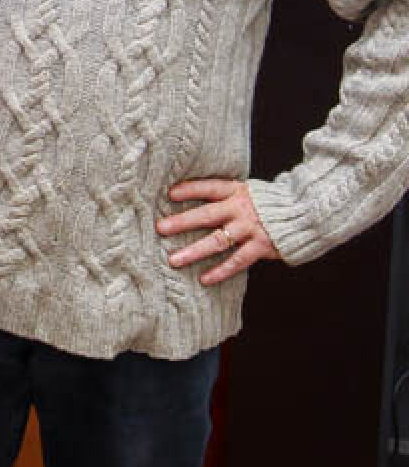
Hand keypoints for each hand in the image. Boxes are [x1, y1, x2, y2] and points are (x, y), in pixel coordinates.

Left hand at [156, 177, 283, 285]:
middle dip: (182, 222)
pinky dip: (221, 271)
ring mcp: (251, 228)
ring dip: (194, 251)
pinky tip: (205, 279)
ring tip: (174, 259)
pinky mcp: (261, 246)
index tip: (169, 194)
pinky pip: (237, 260)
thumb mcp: (247, 191)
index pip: (209, 188)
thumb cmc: (268, 203)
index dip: (190, 189)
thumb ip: (225, 196)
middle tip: (160, 229)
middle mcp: (241, 209)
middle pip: (207, 215)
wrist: (305, 212)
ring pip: (218, 241)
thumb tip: (188, 197)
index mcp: (236, 191)